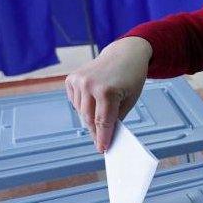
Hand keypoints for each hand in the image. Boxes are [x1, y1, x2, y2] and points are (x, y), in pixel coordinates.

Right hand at [65, 37, 151, 152]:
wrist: (124, 54)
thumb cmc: (131, 77)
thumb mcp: (130, 99)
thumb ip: (117, 116)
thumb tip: (105, 134)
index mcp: (107, 91)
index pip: (103, 122)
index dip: (103, 138)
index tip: (102, 149)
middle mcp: (89, 85)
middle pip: (89, 119)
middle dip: (96, 132)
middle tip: (101, 141)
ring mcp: (79, 81)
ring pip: (81, 112)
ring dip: (90, 119)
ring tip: (100, 119)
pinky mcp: (72, 79)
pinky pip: (75, 101)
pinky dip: (83, 106)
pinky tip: (93, 101)